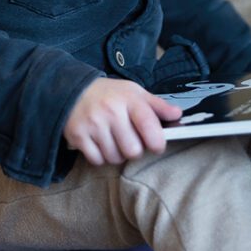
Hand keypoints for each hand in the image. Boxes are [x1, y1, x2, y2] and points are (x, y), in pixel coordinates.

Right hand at [64, 78, 182, 165]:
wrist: (72, 90)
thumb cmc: (109, 94)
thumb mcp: (134, 92)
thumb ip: (157, 105)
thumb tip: (178, 115)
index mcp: (129, 99)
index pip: (150, 128)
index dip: (157, 143)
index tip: (155, 144)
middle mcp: (111, 111)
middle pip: (133, 151)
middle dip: (134, 149)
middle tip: (128, 139)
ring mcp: (93, 124)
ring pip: (115, 158)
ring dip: (116, 154)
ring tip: (112, 139)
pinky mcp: (78, 135)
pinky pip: (97, 160)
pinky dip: (100, 157)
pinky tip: (98, 143)